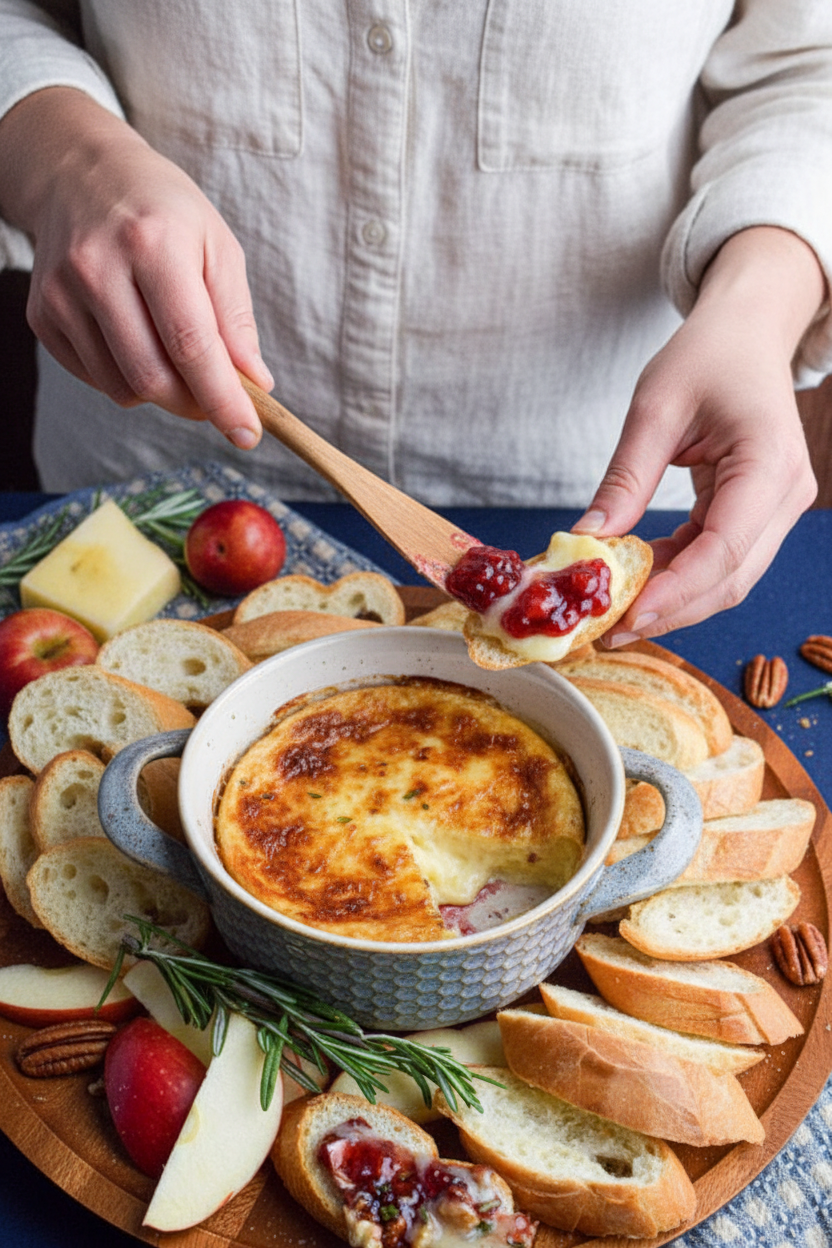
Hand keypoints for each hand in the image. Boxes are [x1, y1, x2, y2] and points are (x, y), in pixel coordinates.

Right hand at [0, 88, 271, 446]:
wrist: (79, 174)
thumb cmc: (163, 212)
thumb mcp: (216, 246)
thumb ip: (235, 318)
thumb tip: (255, 383)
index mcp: (152, 244)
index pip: (190, 343)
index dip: (222, 399)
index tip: (247, 435)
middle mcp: (98, 268)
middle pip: (151, 377)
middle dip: (193, 404)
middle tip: (217, 398)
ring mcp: (61, 294)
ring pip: (121, 387)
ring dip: (161, 393)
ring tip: (177, 358)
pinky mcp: (41, 315)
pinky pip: (96, 378)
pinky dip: (127, 379)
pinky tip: (137, 341)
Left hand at [574, 227, 824, 641]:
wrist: (745, 335)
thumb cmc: (706, 355)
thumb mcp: (654, 408)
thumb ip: (625, 478)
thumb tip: (588, 541)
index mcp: (769, 463)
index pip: (725, 548)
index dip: (677, 590)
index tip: (628, 615)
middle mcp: (785, 495)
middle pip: (730, 577)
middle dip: (670, 610)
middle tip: (608, 630)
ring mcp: (778, 508)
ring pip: (727, 578)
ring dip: (671, 599)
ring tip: (613, 612)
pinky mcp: (758, 513)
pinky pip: (718, 559)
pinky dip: (676, 574)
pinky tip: (635, 579)